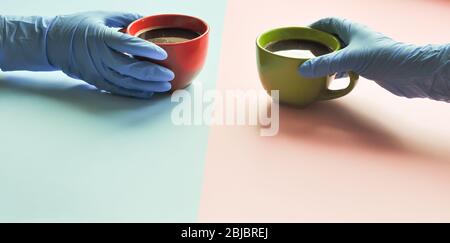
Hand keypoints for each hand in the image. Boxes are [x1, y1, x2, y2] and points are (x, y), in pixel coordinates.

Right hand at [46, 11, 174, 97]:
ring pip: (126, 83)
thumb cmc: (77, 26)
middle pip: (130, 68)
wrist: (51, 43)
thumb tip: (148, 19)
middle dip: (152, 73)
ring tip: (165, 86)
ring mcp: (97, 72)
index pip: (128, 45)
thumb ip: (126, 18)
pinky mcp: (96, 81)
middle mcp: (100, 56)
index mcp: (101, 37)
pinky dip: (135, 92)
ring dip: (147, 86)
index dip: (147, 50)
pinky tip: (149, 92)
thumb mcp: (102, 15)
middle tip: (169, 74)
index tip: (163, 54)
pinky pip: (118, 89)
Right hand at [299, 17, 449, 100]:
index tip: (299, 36)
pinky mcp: (365, 66)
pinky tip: (330, 79)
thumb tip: (303, 69)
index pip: (327, 23)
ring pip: (336, 54)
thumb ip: (326, 64)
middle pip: (329, 39)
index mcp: (351, 29)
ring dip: (324, 61)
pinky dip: (335, 72)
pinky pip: (344, 67)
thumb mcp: (351, 59)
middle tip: (302, 55)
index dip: (312, 27)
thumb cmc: (387, 57)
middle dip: (315, 46)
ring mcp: (360, 53)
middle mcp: (355, 39)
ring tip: (311, 68)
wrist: (412, 73)